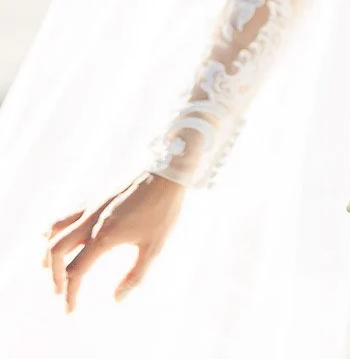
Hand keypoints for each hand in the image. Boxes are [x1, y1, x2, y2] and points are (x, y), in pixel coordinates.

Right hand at [44, 172, 185, 312]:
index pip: (75, 271)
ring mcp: (91, 206)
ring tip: (49, 268)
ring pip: (56, 229)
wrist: (166, 173)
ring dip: (49, 251)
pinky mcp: (95, 197)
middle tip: (60, 291)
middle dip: (54, 275)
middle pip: (56, 250)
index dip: (70, 294)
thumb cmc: (163, 210)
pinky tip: (54, 234)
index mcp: (103, 236)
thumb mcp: (153, 247)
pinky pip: (67, 213)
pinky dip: (55, 229)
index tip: (70, 310)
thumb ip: (135, 276)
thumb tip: (116, 299)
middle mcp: (91, 221)